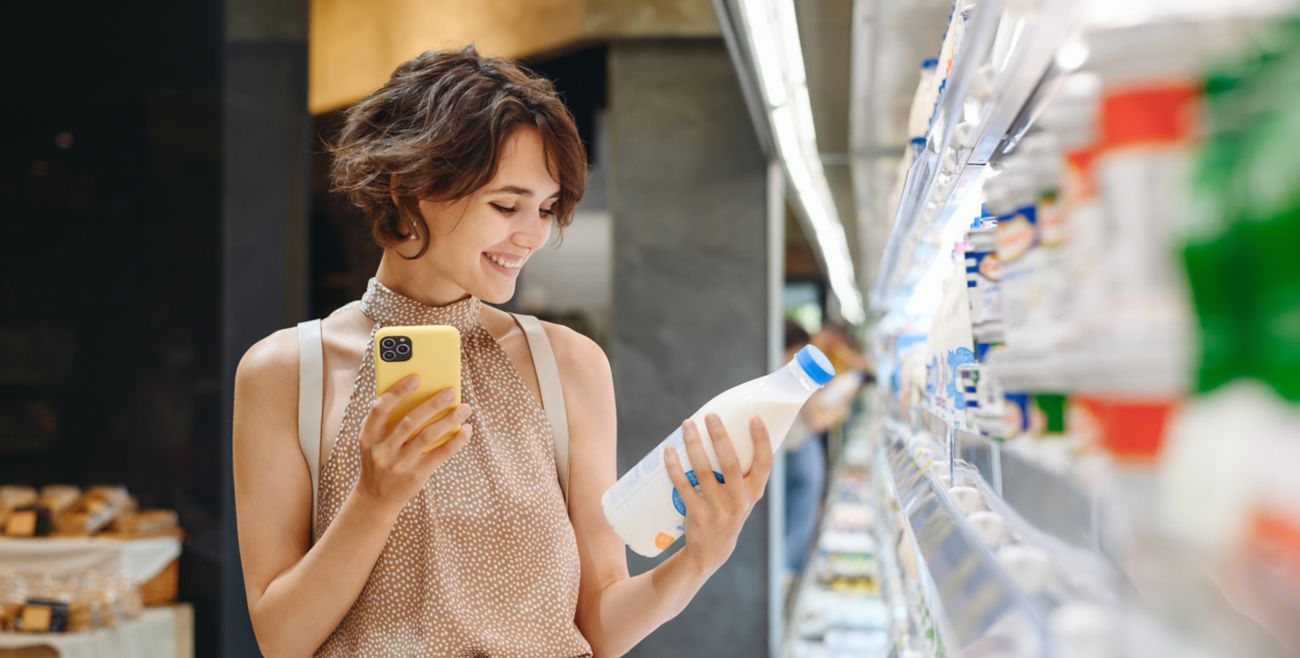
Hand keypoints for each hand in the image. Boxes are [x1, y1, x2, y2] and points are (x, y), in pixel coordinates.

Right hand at [355, 376, 471, 516]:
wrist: (375, 499)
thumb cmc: (380, 461)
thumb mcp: (375, 442)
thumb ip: (390, 422)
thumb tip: (423, 394)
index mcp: (368, 437)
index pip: (380, 409)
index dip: (398, 392)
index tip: (417, 378)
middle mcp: (382, 451)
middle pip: (409, 422)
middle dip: (432, 404)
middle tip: (451, 391)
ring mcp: (398, 465)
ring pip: (427, 436)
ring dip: (449, 420)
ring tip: (465, 408)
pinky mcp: (416, 476)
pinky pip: (440, 454)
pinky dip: (456, 440)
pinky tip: (466, 430)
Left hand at [664, 413, 773, 575]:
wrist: (711, 552)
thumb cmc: (727, 512)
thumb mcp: (742, 497)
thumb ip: (740, 473)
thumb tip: (723, 433)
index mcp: (754, 492)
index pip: (765, 463)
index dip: (762, 440)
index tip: (754, 417)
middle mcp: (739, 501)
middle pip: (731, 463)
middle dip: (720, 437)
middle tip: (710, 415)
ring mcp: (718, 509)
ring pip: (704, 471)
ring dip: (694, 445)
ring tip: (687, 425)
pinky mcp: (697, 515)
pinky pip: (683, 486)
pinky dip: (674, 467)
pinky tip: (669, 451)